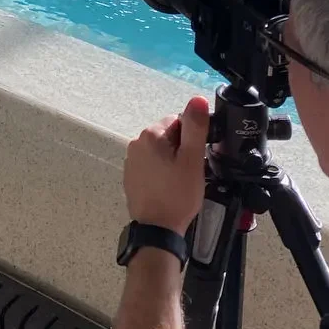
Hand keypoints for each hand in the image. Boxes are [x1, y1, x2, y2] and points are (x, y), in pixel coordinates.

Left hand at [123, 96, 210, 235]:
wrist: (158, 229)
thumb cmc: (178, 195)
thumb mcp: (192, 159)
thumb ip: (195, 127)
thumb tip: (196, 99)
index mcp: (151, 134)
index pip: (178, 121)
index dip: (192, 138)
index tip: (196, 157)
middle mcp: (136, 143)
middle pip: (168, 136)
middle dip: (181, 149)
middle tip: (191, 171)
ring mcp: (131, 160)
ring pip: (160, 151)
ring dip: (172, 161)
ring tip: (181, 182)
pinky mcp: (131, 176)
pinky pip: (151, 166)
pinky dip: (161, 172)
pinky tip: (168, 188)